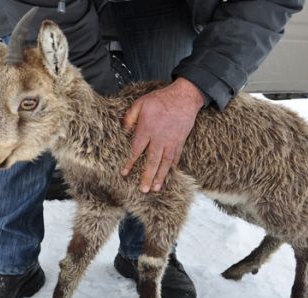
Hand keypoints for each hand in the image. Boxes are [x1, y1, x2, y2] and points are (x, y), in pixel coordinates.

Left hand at [121, 77, 204, 192]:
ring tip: (156, 188)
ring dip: (160, 176)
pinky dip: (172, 168)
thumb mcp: (140, 103)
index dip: (130, 162)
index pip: (136, 149)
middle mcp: (159, 138)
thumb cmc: (160, 99)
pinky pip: (176, 158)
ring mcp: (171, 141)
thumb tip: (123, 130)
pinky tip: (168, 176)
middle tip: (143, 190)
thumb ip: (130, 117)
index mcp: (147, 129)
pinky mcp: (180, 141)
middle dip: (147, 176)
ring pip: (165, 163)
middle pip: (152, 161)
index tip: (125, 173)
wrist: (184, 97)